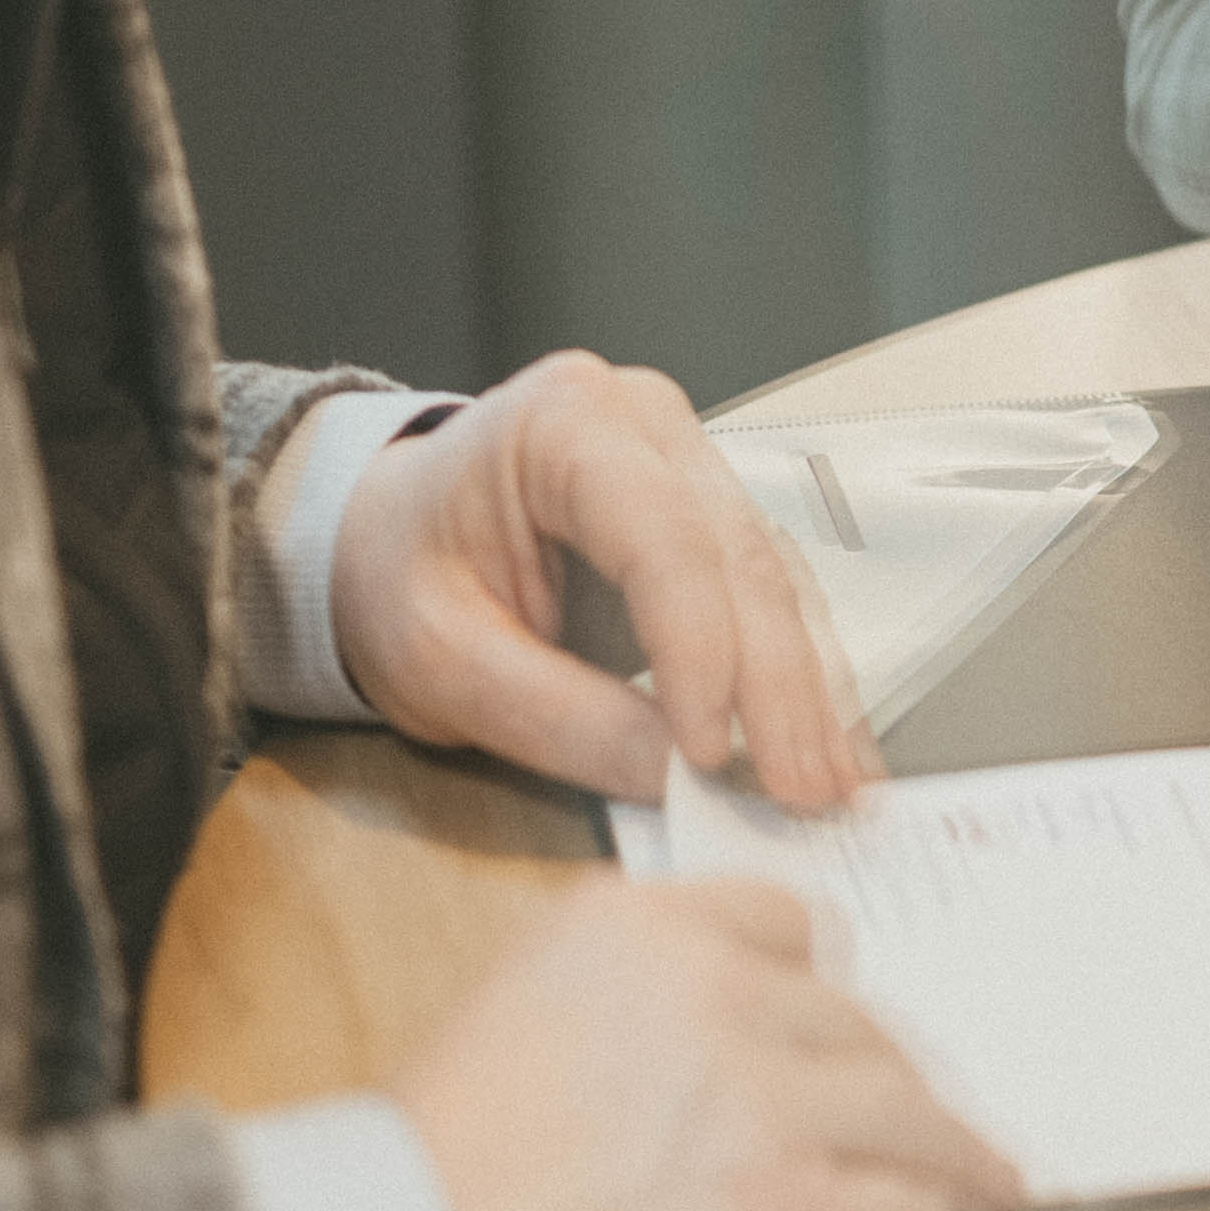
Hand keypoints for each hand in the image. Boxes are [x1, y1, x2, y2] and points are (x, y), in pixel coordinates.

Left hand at [325, 351, 882, 809]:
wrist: (383, 538)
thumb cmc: (399, 574)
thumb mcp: (440, 659)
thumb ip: (556, 715)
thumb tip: (676, 777)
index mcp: (563, 420)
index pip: (663, 536)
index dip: (699, 648)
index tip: (712, 753)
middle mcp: (645, 423)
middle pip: (739, 557)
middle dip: (777, 687)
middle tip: (802, 790)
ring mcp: (688, 463)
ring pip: (772, 580)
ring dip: (804, 691)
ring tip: (826, 787)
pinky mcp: (709, 517)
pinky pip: (767, 597)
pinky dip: (792, 678)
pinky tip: (818, 745)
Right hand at [395, 873, 1022, 1210]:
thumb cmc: (429, 1184)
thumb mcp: (516, 1019)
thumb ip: (633, 1006)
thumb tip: (742, 1051)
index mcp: (635, 929)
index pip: (789, 929)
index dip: (823, 996)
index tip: (843, 1036)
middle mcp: (712, 993)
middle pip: (863, 1028)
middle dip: (893, 1088)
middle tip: (925, 1131)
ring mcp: (761, 1103)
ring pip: (915, 1119)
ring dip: (952, 1164)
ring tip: (982, 1193)